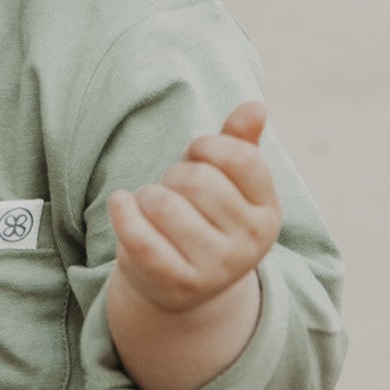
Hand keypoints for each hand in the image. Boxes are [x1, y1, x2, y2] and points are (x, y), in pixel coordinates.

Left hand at [106, 101, 281, 314]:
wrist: (179, 283)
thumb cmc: (201, 216)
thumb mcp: (226, 181)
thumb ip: (240, 143)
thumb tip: (255, 106)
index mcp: (267, 212)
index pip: (242, 158)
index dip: (209, 146)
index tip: (197, 154)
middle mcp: (249, 244)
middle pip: (197, 179)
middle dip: (174, 175)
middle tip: (172, 189)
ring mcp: (214, 268)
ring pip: (163, 204)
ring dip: (147, 195)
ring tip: (152, 206)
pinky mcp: (175, 283)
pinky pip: (139, 236)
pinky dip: (122, 211)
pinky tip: (121, 204)